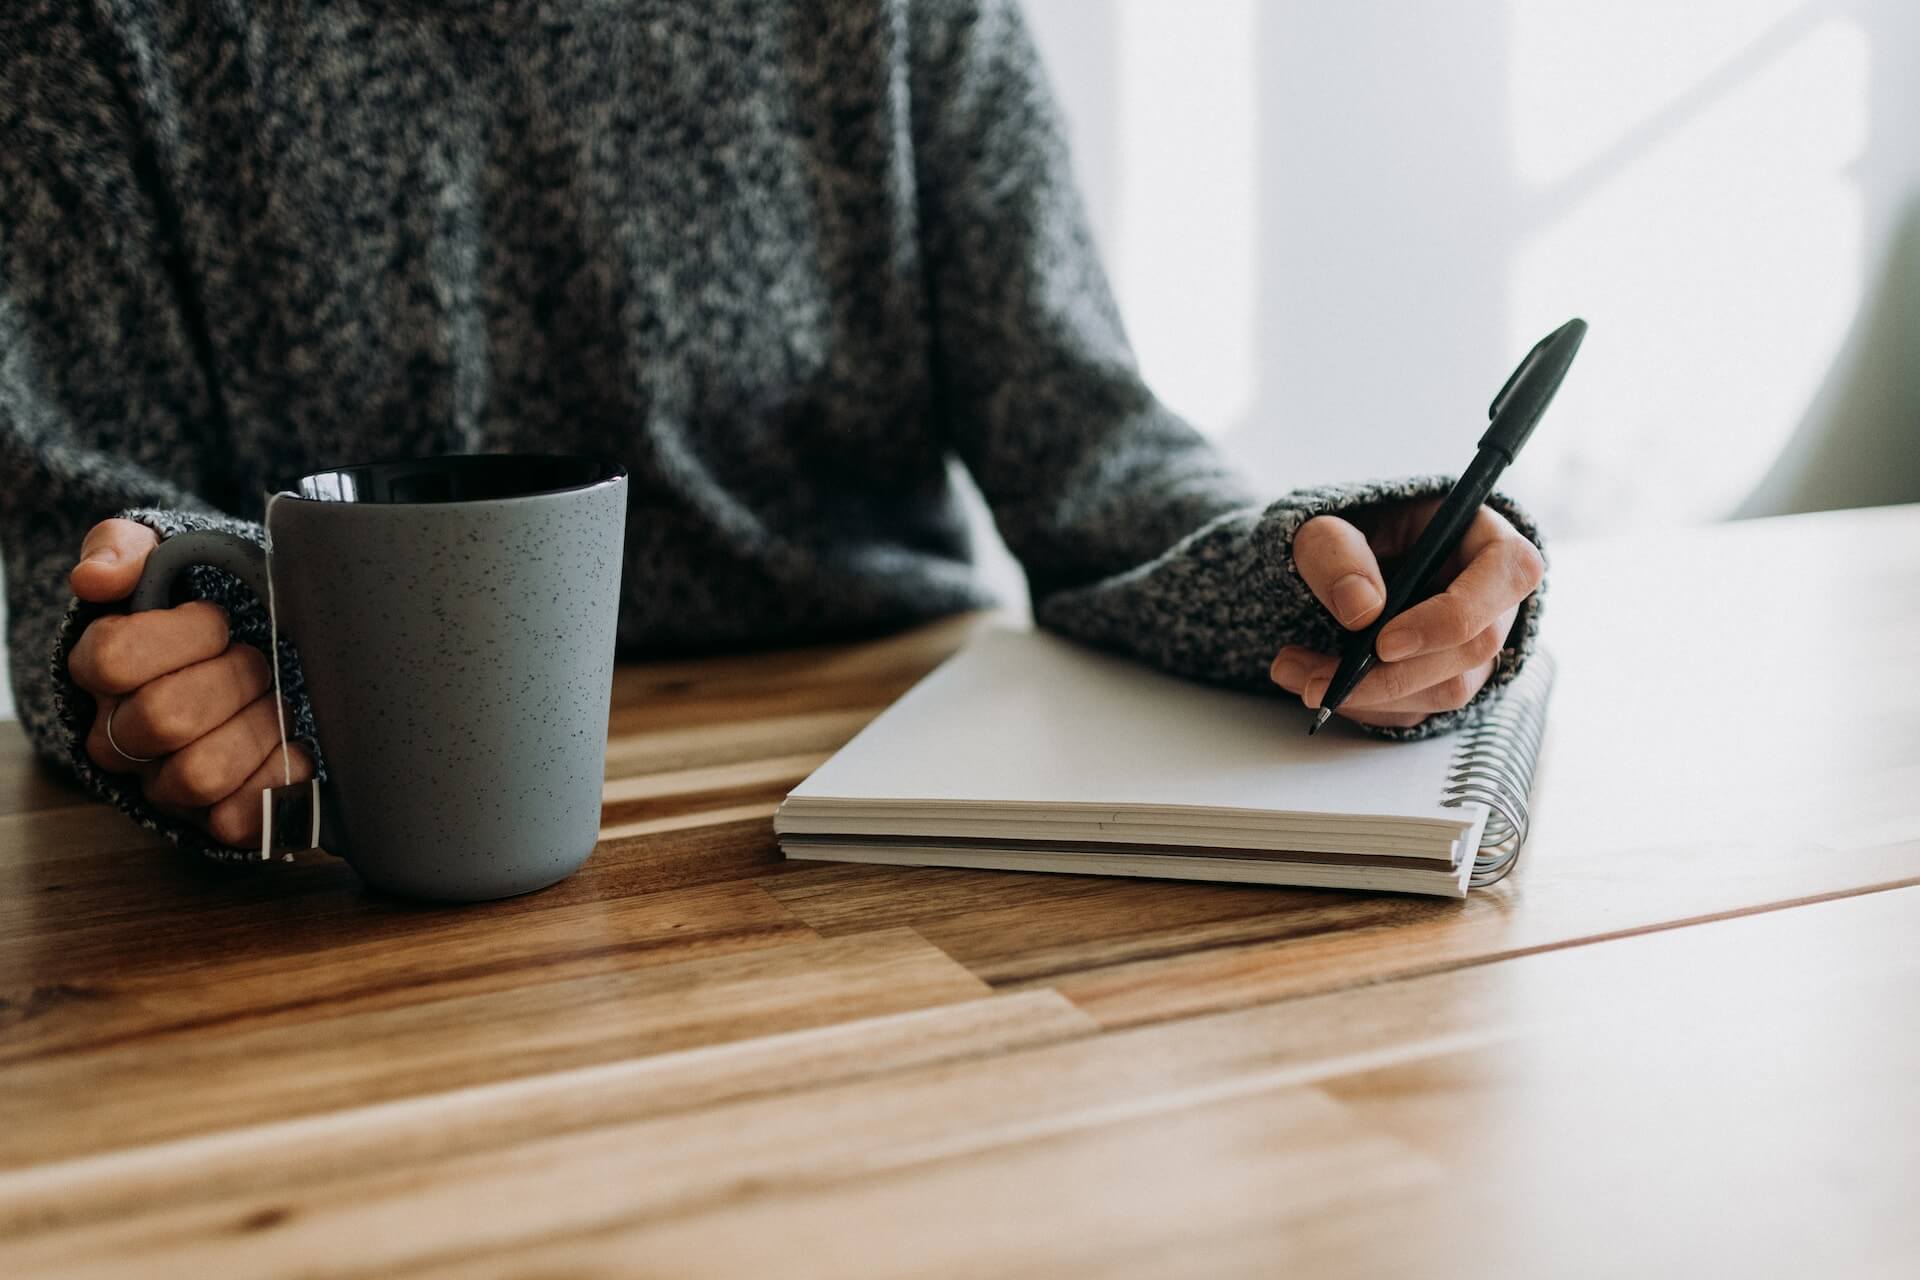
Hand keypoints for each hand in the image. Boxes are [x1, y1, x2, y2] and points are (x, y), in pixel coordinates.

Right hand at [65, 518, 315, 847]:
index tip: (219, 619)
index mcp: (99, 670)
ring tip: (274, 700)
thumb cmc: (202, 607)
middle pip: (164, 718)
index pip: (114, 659)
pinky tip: (295, 747)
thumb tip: (96, 576)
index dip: (182, 634)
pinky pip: (237, 819)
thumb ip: (124, 548)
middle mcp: (119, 735)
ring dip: (257, 727)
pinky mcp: (214, 814)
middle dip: (233, 677)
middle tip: (257, 658)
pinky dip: (277, 781)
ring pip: (200, 774)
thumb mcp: (162, 558)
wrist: (247, 653)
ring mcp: (163, 780)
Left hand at [1270, 500, 1543, 729]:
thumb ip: (1335, 552)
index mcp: (1485, 538)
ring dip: (1369, 695)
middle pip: (1475, 648)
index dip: (1453, 616)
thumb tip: (1362, 607)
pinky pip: (1418, 710)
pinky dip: (1364, 706)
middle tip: (1318, 680)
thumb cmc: (1342, 530)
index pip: (1510, 573)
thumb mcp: (1322, 524)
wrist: (1330, 564)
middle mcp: (1493, 597)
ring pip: (1447, 691)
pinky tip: (1317, 683)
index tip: (1384, 643)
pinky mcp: (1445, 680)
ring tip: (1294, 673)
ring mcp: (1473, 645)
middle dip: (1393, 674)